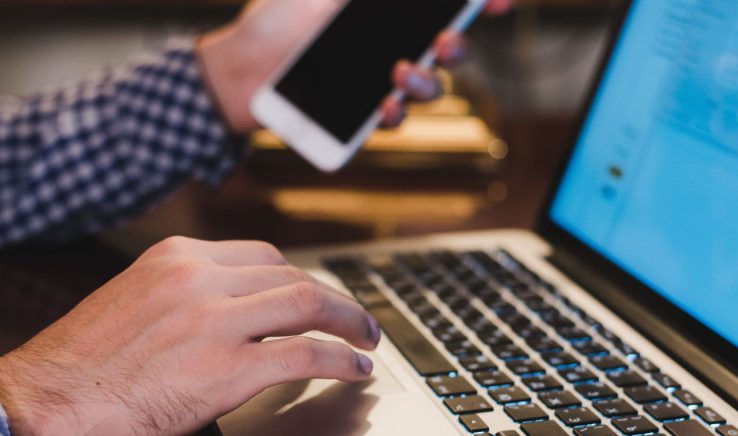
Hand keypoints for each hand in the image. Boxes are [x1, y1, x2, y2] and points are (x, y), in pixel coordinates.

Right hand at [0, 237, 379, 435]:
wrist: (42, 403)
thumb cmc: (80, 364)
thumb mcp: (131, 301)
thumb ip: (184, 296)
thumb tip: (231, 313)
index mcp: (178, 259)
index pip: (263, 257)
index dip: (300, 279)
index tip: (317, 296)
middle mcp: (201, 279)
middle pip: (293, 277)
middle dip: (335, 299)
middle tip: (357, 320)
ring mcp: (216, 322)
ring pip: (309, 306)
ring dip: (350, 323)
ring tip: (367, 341)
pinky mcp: (226, 370)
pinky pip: (304, 355)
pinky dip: (340, 361)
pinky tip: (354, 370)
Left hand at [199, 0, 512, 132]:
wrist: (241, 66)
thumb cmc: (277, 17)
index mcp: (389, 12)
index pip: (446, 7)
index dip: (479, 3)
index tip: (496, 1)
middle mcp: (393, 45)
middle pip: (448, 48)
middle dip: (457, 45)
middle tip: (445, 42)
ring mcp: (380, 82)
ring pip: (429, 89)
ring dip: (429, 84)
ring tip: (402, 74)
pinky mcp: (362, 116)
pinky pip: (392, 121)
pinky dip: (394, 115)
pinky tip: (384, 106)